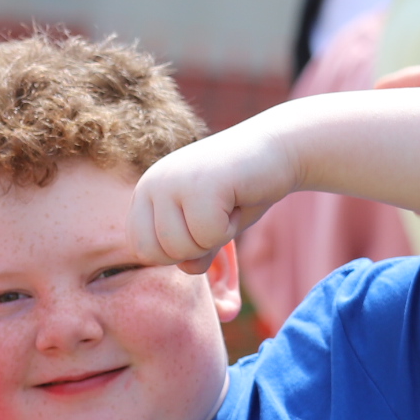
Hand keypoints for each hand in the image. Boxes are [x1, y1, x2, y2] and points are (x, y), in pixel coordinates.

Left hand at [129, 118, 299, 270]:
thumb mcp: (209, 228)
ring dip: (216, 237)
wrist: (277, 151)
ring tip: (227, 206)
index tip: (202, 224)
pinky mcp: (200, 183)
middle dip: (196, 248)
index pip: (142, 250)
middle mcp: (152, 183)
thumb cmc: (240, 192)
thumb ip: (192, 252)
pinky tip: (238, 200)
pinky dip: (231, 228)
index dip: (177, 252)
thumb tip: (187, 268)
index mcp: (146, 193)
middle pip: (158, 254)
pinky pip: (209, 235)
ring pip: (182, 248)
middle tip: (217, 216)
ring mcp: (173, 181)